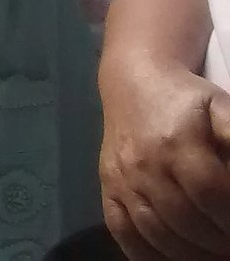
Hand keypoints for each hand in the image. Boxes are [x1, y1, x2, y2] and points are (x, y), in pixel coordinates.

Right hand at [100, 63, 229, 257]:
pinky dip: (146, 254)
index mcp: (177, 143)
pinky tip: (173, 259)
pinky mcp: (107, 188)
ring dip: (189, 254)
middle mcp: (144, 165)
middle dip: (217, 242)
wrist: (133, 83)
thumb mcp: (222, 108)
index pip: (208, 192)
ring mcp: (121, 180)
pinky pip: (122, 231)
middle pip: (183, 218)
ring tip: (214, 255)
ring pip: (155, 231)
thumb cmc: (187, 100)